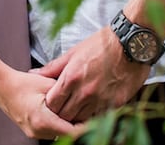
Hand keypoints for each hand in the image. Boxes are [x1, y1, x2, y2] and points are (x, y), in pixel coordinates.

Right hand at [0, 68, 85, 139]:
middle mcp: (38, 131)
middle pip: (67, 136)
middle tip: (89, 114)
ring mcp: (33, 133)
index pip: (73, 132)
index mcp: (44, 121)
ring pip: (59, 134)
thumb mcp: (48, 84)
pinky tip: (61, 113)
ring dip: (68, 126)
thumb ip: (65, 95)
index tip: (95, 117)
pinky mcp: (31, 130)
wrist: (0, 85)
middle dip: (78, 126)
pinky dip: (58, 125)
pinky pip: (50, 131)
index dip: (87, 126)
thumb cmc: (22, 83)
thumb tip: (82, 100)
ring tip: (76, 112)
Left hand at [34, 28, 148, 122]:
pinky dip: (93, 116)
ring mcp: (101, 100)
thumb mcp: (73, 53)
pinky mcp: (115, 104)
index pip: (52, 103)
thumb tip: (34, 73)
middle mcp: (85, 92)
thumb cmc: (101, 45)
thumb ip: (52, 67)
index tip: (52, 101)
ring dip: (77, 116)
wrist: (130, 44)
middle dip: (61, 113)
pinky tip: (92, 107)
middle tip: (63, 107)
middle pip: (65, 115)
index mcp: (71, 78)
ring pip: (81, 119)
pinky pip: (99, 117)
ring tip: (77, 107)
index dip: (50, 104)